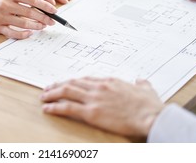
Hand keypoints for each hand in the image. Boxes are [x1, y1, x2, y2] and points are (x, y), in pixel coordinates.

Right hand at [0, 0, 56, 38]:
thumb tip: (40, 6)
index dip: (45, 5)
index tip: (54, 10)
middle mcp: (6, 4)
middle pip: (30, 12)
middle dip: (44, 18)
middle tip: (52, 21)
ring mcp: (1, 16)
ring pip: (23, 23)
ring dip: (36, 26)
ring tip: (43, 27)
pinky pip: (12, 32)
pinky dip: (22, 34)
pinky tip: (30, 34)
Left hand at [41, 77, 164, 136]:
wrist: (151, 116)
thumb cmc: (149, 106)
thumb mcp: (147, 90)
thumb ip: (141, 84)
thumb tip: (141, 81)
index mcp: (109, 81)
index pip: (85, 79)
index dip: (73, 81)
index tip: (66, 83)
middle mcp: (98, 87)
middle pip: (72, 83)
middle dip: (58, 85)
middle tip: (48, 88)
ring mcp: (93, 99)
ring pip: (66, 92)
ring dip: (52, 94)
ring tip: (44, 96)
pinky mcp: (91, 112)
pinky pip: (68, 108)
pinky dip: (55, 107)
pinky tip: (47, 108)